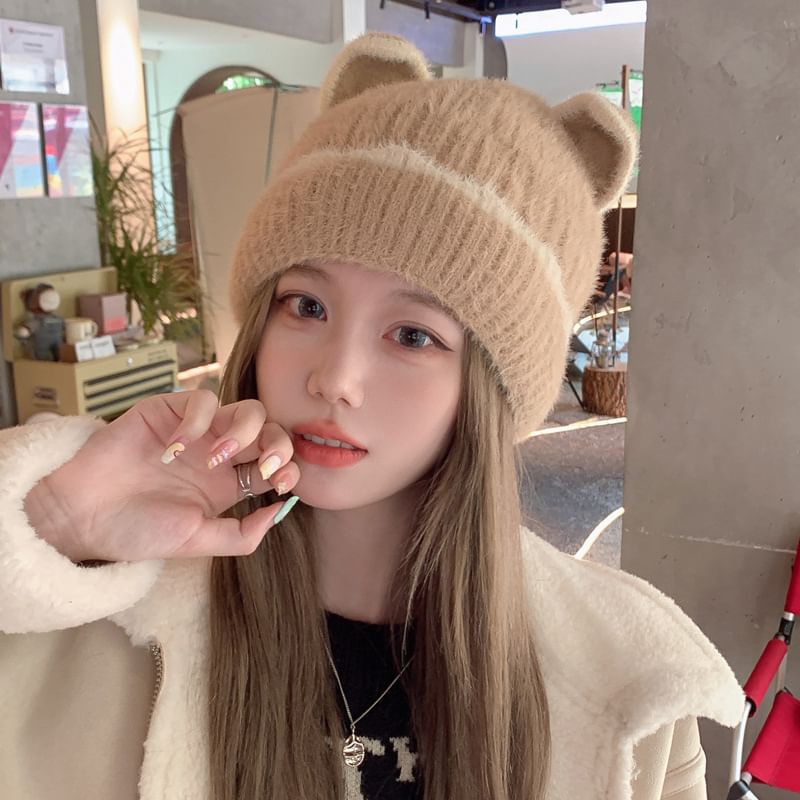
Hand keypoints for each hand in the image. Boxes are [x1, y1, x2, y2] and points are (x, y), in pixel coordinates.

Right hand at [24, 390, 300, 562]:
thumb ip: (241, 534)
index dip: (289, 469)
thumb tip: (281, 512)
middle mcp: (219, 454)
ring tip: (215, 458)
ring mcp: (198, 430)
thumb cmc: (137, 531)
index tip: (280, 483)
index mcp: (229, 484)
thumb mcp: (196, 541)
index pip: (277, 465)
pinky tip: (174, 448)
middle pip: (271, 431)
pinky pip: (203, 398)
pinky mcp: (171, 410)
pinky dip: (198, 420)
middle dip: (278, 445)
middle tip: (265, 466)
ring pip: (247, 409)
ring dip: (243, 430)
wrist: (82, 515)